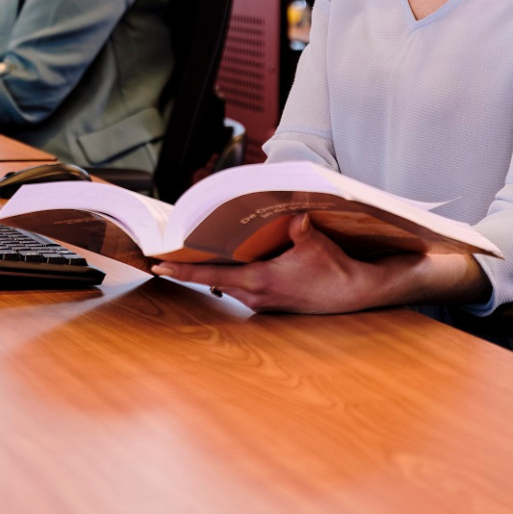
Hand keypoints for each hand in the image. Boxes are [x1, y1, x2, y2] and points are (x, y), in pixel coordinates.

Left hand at [152, 214, 429, 313]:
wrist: (355, 293)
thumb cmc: (334, 269)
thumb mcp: (315, 244)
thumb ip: (299, 229)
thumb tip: (292, 212)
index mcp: (259, 281)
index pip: (211, 275)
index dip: (182, 270)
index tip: (157, 265)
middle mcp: (254, 295)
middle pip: (212, 278)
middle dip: (190, 264)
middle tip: (167, 249)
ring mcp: (261, 301)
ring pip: (226, 281)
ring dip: (211, 268)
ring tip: (192, 249)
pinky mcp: (269, 301)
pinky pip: (240, 284)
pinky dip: (230, 271)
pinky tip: (231, 256)